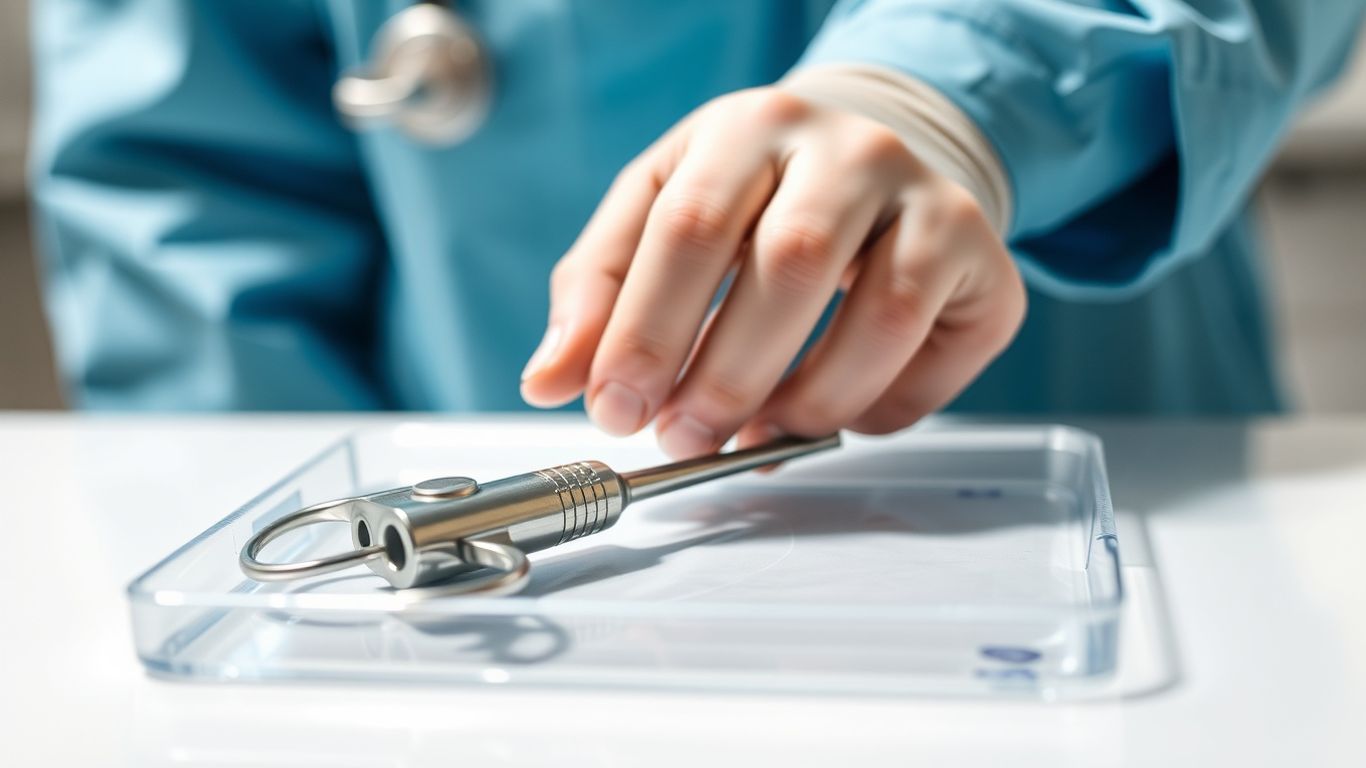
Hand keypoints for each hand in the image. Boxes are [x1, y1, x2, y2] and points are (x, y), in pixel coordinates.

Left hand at [520, 87, 1024, 457]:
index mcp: (748, 128)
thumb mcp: (658, 213)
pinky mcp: (984, 259)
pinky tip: (831, 417)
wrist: (870, 154)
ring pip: (880, 315)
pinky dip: (878, 407)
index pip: (689, 227)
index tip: (614, 410)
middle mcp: (850, 149)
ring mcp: (929, 199)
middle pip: (791, 266)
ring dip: (807, 402)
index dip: (646, 331)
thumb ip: (598, 291)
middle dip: (725, 376)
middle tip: (683, 439)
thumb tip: (551, 382)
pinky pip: (936, 351)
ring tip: (756, 436)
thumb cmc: (749, 196)